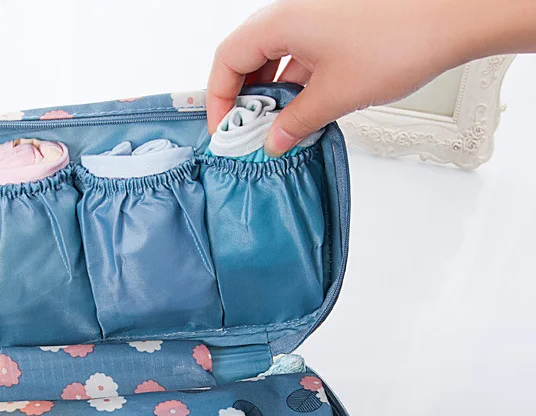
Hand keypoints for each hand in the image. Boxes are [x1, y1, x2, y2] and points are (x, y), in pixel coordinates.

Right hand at [207, 0, 534, 154]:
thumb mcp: (334, 96)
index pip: (227, 61)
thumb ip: (295, 123)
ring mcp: (316, 21)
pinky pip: (300, 59)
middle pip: (247, 58)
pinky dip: (295, 88)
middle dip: (242, 101)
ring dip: (271, 98)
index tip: (223, 133)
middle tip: (246, 136)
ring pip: (275, 60)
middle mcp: (293, 15)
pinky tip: (303, 115)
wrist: (455, 16)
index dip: (218, 100)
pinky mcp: (336, 29)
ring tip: (276, 132)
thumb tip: (273, 141)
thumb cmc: (399, 41)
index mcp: (281, 22)